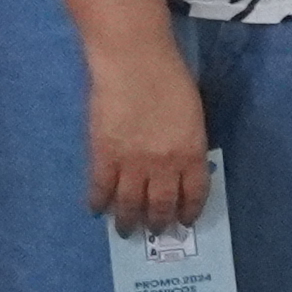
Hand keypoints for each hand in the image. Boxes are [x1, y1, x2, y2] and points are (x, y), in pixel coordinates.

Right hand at [84, 37, 208, 232]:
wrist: (134, 61)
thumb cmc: (168, 77)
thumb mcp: (191, 114)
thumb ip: (187, 142)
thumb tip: (179, 162)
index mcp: (192, 153)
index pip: (194, 193)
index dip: (189, 211)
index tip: (184, 221)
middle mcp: (165, 166)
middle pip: (162, 204)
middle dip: (158, 222)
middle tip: (154, 230)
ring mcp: (132, 164)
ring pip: (130, 204)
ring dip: (128, 221)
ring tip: (126, 230)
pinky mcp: (104, 156)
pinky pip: (101, 188)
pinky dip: (99, 202)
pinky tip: (97, 210)